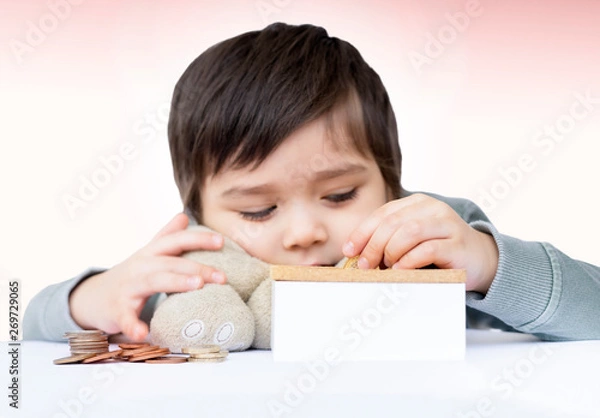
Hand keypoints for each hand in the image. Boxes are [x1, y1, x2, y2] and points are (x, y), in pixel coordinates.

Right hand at [69, 213, 226, 340]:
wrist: (93, 297)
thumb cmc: (130, 275)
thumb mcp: (147, 254)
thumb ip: (166, 236)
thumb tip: (183, 216)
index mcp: (150, 253)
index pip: (176, 241)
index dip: (198, 239)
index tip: (221, 242)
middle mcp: (140, 266)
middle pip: (170, 262)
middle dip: (197, 267)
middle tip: (222, 276)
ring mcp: (127, 287)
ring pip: (153, 281)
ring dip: (175, 282)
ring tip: (197, 285)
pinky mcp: (117, 310)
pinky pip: (125, 317)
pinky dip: (133, 325)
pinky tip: (143, 333)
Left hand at [342, 193, 498, 293]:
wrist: (480, 259)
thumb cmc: (439, 251)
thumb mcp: (412, 240)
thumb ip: (389, 240)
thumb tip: (357, 255)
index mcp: (417, 203)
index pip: (382, 214)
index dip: (362, 232)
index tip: (348, 251)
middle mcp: (432, 208)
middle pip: (393, 223)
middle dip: (373, 245)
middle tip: (364, 265)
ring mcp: (447, 223)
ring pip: (410, 232)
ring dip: (391, 251)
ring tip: (384, 268)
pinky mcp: (458, 243)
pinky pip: (428, 249)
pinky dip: (409, 260)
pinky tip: (400, 270)